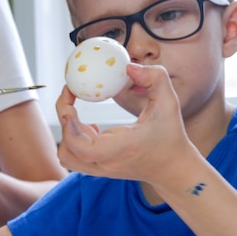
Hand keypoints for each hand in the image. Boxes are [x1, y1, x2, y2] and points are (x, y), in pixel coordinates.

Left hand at [56, 63, 193, 184]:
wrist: (173, 168)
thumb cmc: (170, 137)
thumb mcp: (169, 103)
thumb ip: (155, 79)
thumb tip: (130, 67)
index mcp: (120, 148)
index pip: (82, 148)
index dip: (69, 128)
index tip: (70, 105)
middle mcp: (106, 162)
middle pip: (67, 151)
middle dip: (63, 122)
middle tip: (70, 97)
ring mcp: (100, 168)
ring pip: (67, 157)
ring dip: (67, 133)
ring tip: (78, 115)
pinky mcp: (99, 168)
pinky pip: (74, 157)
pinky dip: (73, 142)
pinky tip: (90, 128)